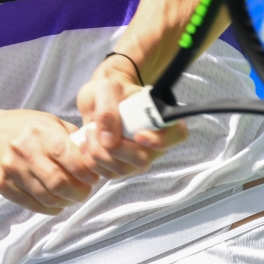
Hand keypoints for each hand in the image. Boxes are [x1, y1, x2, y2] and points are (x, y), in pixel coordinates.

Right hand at [0, 110, 99, 214]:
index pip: (67, 155)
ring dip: (65, 202)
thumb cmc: (26, 128)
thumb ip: (72, 137)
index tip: (93, 176)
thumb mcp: (50, 121)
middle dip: (78, 192)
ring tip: (72, 197)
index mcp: (40, 131)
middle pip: (58, 181)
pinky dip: (49, 208)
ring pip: (46, 196)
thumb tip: (95, 155)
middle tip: (85, 191)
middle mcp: (24, 149)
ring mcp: (11, 168)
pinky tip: (56, 202)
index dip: (85, 171)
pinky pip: (31, 204)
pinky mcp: (2, 184)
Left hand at [75, 57, 188, 179]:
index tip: (138, 135)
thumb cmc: (109, 90)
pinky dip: (93, 162)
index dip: (161, 140)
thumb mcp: (105, 89)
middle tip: (94, 130)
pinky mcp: (123, 166)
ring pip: (124, 169)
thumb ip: (107, 110)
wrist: (98, 100)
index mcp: (161, 117)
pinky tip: (86, 145)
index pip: (177, 134)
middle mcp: (155, 141)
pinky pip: (110, 174)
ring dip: (100, 155)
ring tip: (88, 134)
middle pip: (143, 158)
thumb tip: (109, 140)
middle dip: (116, 149)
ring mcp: (139, 157)